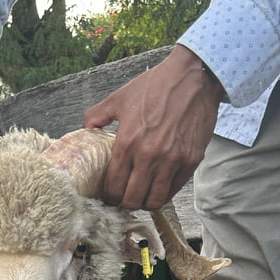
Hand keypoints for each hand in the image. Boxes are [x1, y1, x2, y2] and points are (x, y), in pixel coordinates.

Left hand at [83, 45, 224, 211]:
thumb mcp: (120, 98)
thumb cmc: (156, 85)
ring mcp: (172, 161)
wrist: (193, 77)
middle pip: (132, 200)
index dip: (109, 196)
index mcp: (127, 142)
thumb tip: (86, 129)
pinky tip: (158, 186)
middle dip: (125, 202)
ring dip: (145, 201)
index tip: (109, 195)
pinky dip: (164, 193)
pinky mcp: (191, 161)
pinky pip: (173, 190)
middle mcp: (149, 156)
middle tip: (125, 197)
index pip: (113, 187)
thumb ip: (97, 115)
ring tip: (142, 194)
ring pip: (154, 201)